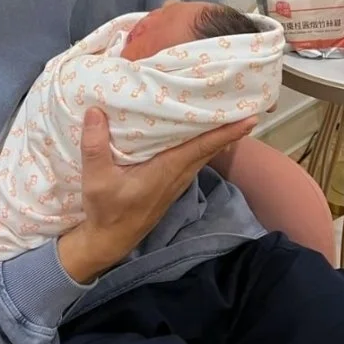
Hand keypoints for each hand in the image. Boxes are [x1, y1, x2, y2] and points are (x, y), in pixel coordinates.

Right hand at [57, 107, 257, 282]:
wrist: (109, 241)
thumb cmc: (107, 212)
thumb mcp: (96, 180)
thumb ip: (95, 146)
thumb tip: (96, 111)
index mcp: (166, 170)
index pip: (203, 147)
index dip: (226, 133)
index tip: (249, 119)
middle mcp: (178, 174)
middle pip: (209, 147)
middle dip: (227, 127)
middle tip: (241, 102)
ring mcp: (176, 180)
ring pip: (203, 152)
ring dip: (217, 134)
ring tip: (225, 110)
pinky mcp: (171, 182)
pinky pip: (193, 157)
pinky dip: (202, 143)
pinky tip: (198, 130)